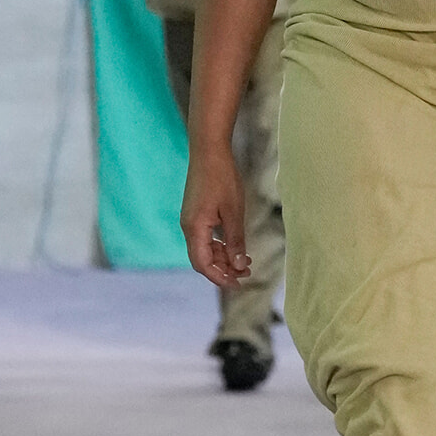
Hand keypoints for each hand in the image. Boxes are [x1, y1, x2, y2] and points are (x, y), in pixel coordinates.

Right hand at [181, 143, 250, 287]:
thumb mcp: (234, 212)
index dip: (219, 277)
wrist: (209, 152)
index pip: (202, 264)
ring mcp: (191, 220)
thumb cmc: (222, 178)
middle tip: (247, 274)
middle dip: (224, 270)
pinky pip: (206, 238)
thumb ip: (235, 241)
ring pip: (205, 249)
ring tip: (246, 262)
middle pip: (203, 260)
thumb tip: (238, 266)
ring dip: (223, 258)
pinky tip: (236, 247)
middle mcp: (188, 227)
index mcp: (194, 228)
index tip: (237, 284)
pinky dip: (220, 245)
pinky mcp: (196, 214)